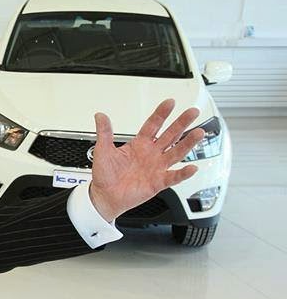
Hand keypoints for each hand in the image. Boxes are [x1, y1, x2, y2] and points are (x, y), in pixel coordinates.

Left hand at [88, 99, 204, 221]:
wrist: (105, 196)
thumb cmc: (105, 174)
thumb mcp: (102, 150)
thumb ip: (104, 133)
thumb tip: (100, 116)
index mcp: (139, 144)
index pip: (153, 125)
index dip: (161, 114)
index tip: (170, 102)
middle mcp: (151, 154)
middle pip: (170, 135)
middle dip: (181, 123)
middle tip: (193, 111)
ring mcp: (157, 167)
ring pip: (176, 153)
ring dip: (188, 143)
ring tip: (199, 132)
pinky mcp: (158, 182)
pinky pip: (173, 177)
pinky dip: (183, 173)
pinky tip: (192, 167)